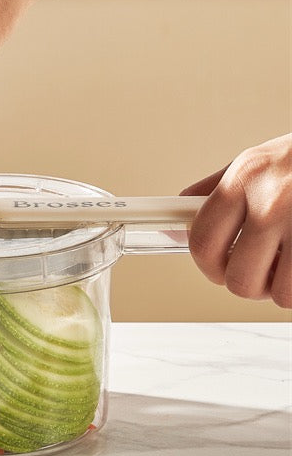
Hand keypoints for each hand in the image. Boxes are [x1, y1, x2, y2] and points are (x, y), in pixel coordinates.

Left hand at [181, 135, 291, 308]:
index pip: (202, 242)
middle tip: (262, 269)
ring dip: (283, 287)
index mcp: (244, 179)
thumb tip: (174, 225)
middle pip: (238, 279)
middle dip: (249, 283)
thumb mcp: (254, 162)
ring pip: (278, 293)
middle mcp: (272, 202)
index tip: (218, 267)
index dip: (208, 265)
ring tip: (290, 264)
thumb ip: (213, 193)